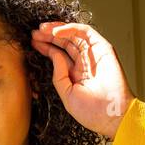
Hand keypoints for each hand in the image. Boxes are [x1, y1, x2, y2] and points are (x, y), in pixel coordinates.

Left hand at [30, 22, 134, 137]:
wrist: (112, 115)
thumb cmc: (92, 112)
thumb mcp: (67, 95)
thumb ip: (59, 75)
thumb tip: (54, 55)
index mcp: (76, 75)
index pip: (59, 56)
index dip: (46, 48)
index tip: (33, 43)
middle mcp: (84, 63)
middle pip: (64, 43)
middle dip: (49, 37)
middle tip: (35, 33)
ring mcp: (93, 55)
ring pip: (73, 35)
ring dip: (57, 30)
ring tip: (42, 30)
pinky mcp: (102, 48)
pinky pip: (85, 32)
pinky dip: (71, 29)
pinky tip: (57, 32)